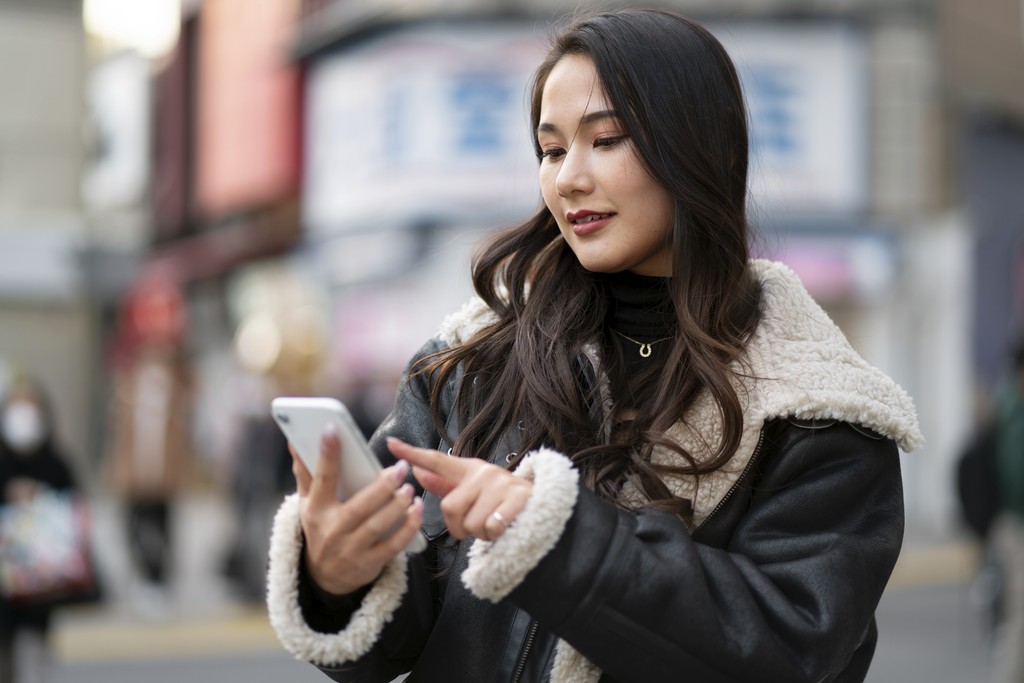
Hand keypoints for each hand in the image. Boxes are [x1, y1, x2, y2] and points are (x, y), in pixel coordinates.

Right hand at [292, 426, 423, 595]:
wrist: (325, 578)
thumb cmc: (320, 528)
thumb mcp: (308, 504)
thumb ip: (305, 473)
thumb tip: (295, 441)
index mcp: (316, 510)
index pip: (322, 479)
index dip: (326, 455)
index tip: (332, 429)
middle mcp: (331, 531)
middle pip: (358, 507)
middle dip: (381, 488)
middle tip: (401, 468)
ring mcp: (350, 550)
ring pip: (376, 526)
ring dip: (396, 507)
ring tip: (409, 488)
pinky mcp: (368, 564)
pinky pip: (392, 546)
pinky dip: (407, 528)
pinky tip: (416, 510)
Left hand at [387, 437, 531, 541]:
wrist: (542, 506)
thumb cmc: (501, 502)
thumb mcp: (474, 491)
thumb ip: (445, 484)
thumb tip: (417, 472)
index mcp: (469, 470)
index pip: (436, 460)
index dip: (412, 453)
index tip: (391, 444)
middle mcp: (483, 472)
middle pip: (450, 507)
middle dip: (460, 527)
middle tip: (478, 524)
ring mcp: (500, 483)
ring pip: (471, 523)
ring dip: (482, 534)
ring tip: (495, 525)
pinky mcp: (517, 497)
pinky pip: (491, 527)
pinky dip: (496, 536)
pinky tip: (507, 528)